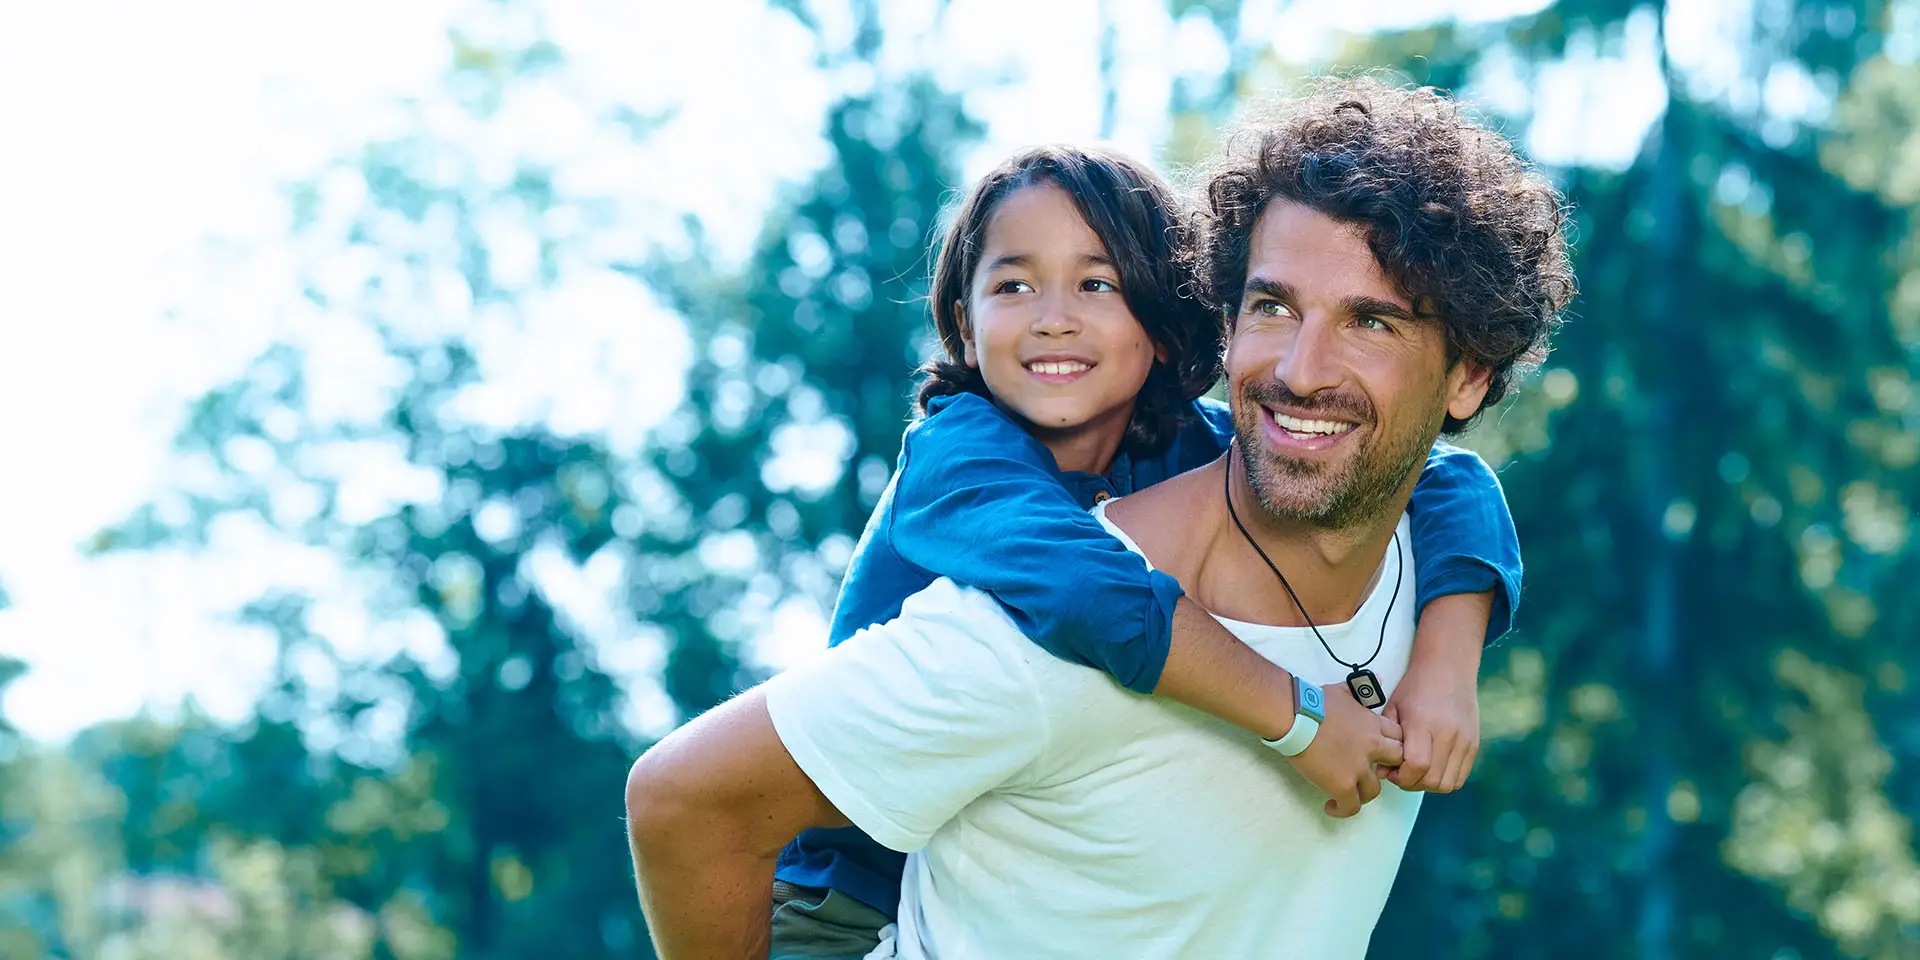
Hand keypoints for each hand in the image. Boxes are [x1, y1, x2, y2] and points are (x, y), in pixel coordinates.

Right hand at [1285, 682, 1403, 817]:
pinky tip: (1332, 807)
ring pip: (1375, 789)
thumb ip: (1360, 691)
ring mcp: (1358, 768)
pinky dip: (1343, 809)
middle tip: (1368, 772)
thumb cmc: (1313, 700)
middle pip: (1396, 764)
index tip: (1379, 751)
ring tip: (1350, 793)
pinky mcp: (1342, 784)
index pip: (1398, 738)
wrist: (1294, 715)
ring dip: (1363, 791)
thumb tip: (1372, 679)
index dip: (1391, 746)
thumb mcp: (1343, 690)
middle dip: (1386, 768)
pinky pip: (1352, 806)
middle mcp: (1372, 747)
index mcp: (1372, 724)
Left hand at [1379, 663, 1478, 792]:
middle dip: (1412, 783)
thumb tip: (1380, 772)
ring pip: (1447, 783)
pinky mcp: (1473, 744)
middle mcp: (1447, 734)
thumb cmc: (1415, 687)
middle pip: (1432, 780)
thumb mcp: (1393, 707)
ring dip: (1429, 784)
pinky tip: (1433, 767)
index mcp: (1423, 724)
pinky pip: (1460, 777)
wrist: (1448, 668)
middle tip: (1401, 773)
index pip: (1416, 766)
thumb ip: (1386, 740)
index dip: (1401, 777)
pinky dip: (1445, 779)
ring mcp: (1464, 740)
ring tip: (1417, 771)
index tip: (1391, 772)